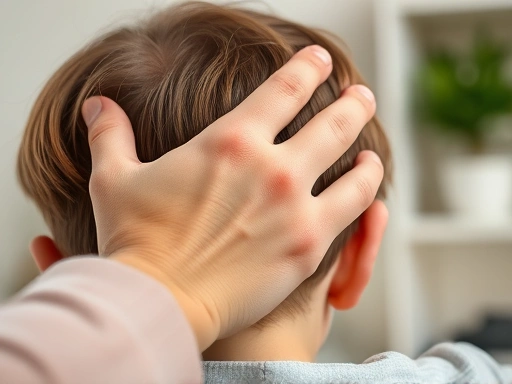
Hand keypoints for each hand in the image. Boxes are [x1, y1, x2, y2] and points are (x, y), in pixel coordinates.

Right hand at [81, 45, 383, 350]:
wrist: (159, 301)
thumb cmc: (136, 242)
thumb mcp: (114, 179)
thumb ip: (110, 135)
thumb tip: (97, 105)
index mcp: (230, 141)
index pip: (285, 87)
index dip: (308, 66)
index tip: (321, 59)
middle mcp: (273, 168)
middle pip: (334, 121)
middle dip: (352, 103)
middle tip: (362, 94)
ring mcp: (296, 208)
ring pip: (355, 168)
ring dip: (366, 149)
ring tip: (370, 148)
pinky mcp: (308, 246)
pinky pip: (354, 211)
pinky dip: (365, 194)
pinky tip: (366, 189)